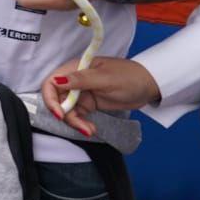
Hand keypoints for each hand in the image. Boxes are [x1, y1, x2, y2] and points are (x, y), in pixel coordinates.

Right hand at [41, 56, 160, 136]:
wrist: (149, 85)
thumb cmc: (129, 77)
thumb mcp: (106, 79)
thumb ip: (80, 80)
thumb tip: (56, 81)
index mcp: (75, 69)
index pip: (51, 82)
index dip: (50, 98)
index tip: (59, 113)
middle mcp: (74, 80)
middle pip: (57, 98)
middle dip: (65, 114)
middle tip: (80, 126)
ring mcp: (81, 93)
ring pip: (67, 109)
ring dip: (75, 122)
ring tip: (89, 131)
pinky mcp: (89, 103)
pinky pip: (78, 115)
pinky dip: (82, 124)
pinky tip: (91, 129)